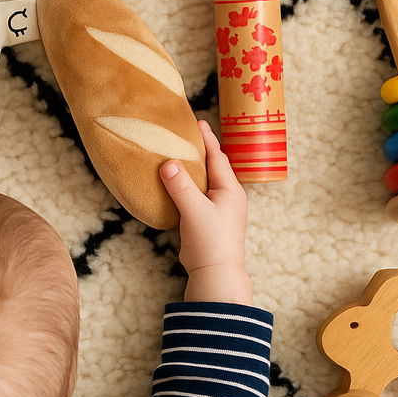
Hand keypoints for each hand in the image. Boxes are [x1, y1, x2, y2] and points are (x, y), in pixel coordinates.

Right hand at [160, 120, 251, 304]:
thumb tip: (168, 164)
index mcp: (229, 189)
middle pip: (212, 166)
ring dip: (193, 168)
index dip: (207, 139)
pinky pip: (196, 195)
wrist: (216, 274)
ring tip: (178, 155)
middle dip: (200, 150)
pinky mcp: (206, 220)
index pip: (217, 157)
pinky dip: (186, 185)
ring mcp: (217, 209)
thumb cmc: (211, 242)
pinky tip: (175, 183)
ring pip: (204, 181)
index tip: (197, 122)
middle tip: (186, 135)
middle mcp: (226, 196)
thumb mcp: (194, 211)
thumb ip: (181, 186)